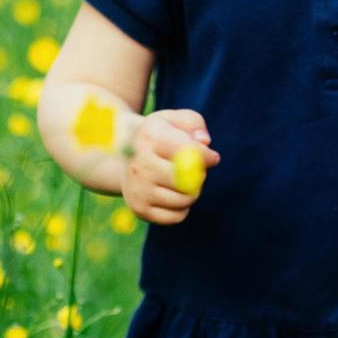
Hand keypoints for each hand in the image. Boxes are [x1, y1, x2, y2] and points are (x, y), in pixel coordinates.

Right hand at [123, 109, 218, 224]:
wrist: (125, 157)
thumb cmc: (160, 136)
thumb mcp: (175, 120)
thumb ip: (194, 123)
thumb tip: (204, 142)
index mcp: (149, 136)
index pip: (187, 151)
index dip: (206, 156)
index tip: (212, 157)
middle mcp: (139, 164)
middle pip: (187, 179)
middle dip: (199, 176)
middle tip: (194, 171)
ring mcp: (137, 189)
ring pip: (185, 199)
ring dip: (192, 192)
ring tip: (182, 182)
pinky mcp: (139, 209)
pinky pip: (177, 217)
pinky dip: (182, 208)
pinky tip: (172, 195)